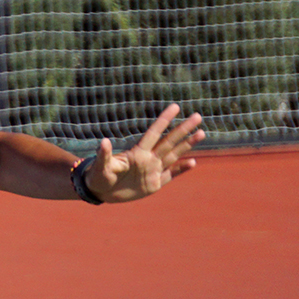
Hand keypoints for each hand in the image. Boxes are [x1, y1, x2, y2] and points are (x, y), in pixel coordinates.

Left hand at [86, 104, 204, 202]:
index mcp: (137, 153)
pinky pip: (170, 175)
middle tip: (197, 116)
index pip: (154, 133)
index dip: (164, 120)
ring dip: (187, 145)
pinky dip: (181, 169)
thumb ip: (104, 155)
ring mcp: (152, 170)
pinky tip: (192, 162)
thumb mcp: (100, 166)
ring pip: (174, 155)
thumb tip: (103, 141)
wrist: (99, 192)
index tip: (175, 106)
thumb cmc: (97, 176)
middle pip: (169, 141)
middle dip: (183, 129)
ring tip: (201, 133)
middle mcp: (148, 159)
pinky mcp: (154, 184)